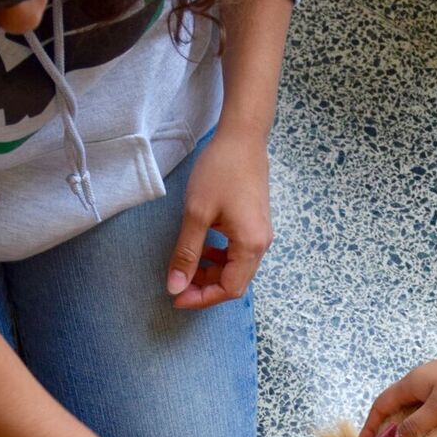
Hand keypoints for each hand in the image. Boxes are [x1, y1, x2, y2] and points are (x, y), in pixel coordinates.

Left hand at [168, 127, 272, 309]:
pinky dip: (219, 259)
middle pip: (234, 283)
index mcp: (250, 245)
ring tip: (186, 266)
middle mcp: (261, 244)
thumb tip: (175, 286)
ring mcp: (260, 235)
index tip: (176, 298)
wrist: (242, 138)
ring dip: (211, 274)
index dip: (202, 298)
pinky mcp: (255, 225)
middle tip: (177, 285)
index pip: (229, 289)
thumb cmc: (220, 171)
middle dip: (205, 288)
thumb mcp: (196, 214)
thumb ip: (187, 253)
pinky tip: (202, 248)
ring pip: (236, 269)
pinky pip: (238, 254)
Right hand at [357, 353, 436, 436]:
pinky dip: (418, 423)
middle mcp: (417, 382)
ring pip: (409, 409)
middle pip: (393, 407)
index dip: (370, 426)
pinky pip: (424, 408)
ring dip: (402, 427)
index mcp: (411, 384)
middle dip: (384, 429)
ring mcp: (432, 384)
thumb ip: (416, 424)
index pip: (381, 406)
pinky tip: (423, 436)